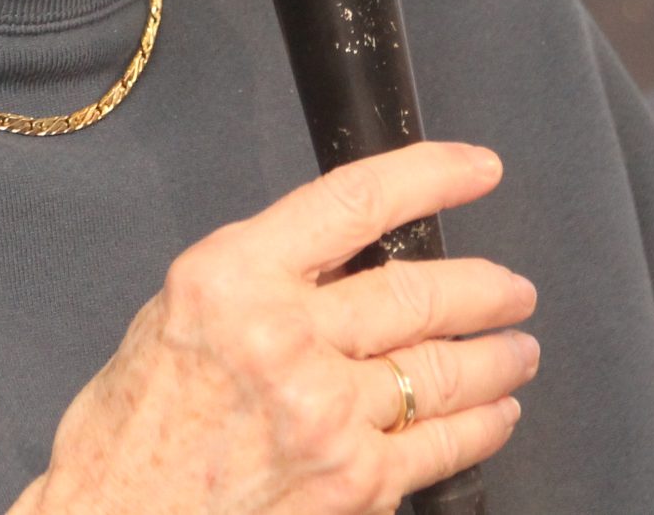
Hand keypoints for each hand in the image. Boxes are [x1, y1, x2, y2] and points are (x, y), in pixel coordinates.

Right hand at [10, 141, 537, 514]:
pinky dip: (483, 424)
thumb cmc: (135, 423)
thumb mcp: (182, 310)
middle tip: (512, 288)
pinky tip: (495, 413)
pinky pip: (443, 442)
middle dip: (486, 287)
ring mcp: (326, 414)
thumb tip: (349, 258)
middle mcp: (285, 338)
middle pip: (420, 291)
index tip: (475, 170)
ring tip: (518, 348)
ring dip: (498, 356)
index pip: (355, 202)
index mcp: (233, 276)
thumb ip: (265, 277)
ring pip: (445, 368)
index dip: (431, 177)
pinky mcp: (354, 483)